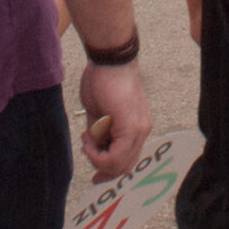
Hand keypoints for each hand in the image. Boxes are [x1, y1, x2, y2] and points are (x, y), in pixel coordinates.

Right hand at [78, 61, 151, 180]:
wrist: (110, 59)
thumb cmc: (103, 79)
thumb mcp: (98, 113)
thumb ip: (100, 132)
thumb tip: (96, 148)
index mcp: (137, 126)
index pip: (127, 160)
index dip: (108, 169)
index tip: (92, 168)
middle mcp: (142, 130)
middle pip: (124, 167)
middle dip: (102, 167)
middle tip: (86, 151)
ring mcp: (140, 129)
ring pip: (120, 164)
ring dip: (98, 158)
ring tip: (87, 139)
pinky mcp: (132, 127)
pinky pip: (116, 156)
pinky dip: (98, 155)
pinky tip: (88, 140)